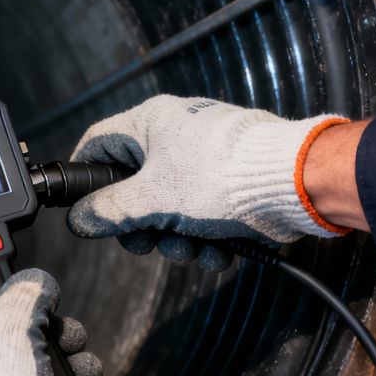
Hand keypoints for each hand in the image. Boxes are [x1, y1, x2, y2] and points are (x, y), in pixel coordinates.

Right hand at [68, 95, 352, 268]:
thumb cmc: (224, 176)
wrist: (297, 184)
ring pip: (168, 207)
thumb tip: (79, 220)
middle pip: (133, 186)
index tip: (83, 210)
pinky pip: (201, 213)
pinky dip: (205, 237)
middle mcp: (175, 136)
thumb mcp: (154, 199)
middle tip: (147, 244)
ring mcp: (204, 159)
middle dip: (141, 226)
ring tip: (194, 250)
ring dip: (176, 239)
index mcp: (150, 123)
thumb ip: (110, 211)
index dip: (84, 178)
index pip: (98, 144)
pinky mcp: (229, 183)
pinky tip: (218, 252)